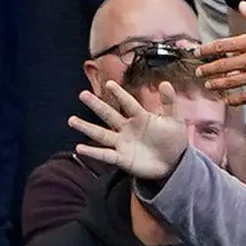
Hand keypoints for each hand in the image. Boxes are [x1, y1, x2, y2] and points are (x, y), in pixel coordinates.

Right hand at [73, 72, 195, 184]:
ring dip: (86, 127)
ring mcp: (122, 143)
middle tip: (82, 94)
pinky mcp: (121, 158)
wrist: (173, 162)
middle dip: (96, 105)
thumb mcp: (174, 120)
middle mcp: (127, 128)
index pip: (128, 103)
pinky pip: (105, 155)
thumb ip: (169, 103)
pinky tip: (79, 147)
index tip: (109, 84)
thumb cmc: (172, 138)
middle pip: (108, 115)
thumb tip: (166, 83)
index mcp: (140, 117)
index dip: (119, 94)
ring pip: (101, 134)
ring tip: (71, 120)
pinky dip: (92, 152)